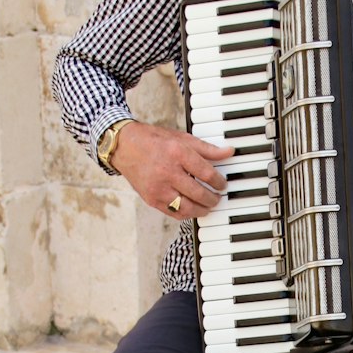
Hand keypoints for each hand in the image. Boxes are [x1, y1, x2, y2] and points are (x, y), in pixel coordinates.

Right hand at [113, 122, 233, 218]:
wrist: (124, 147)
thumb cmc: (154, 141)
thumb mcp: (182, 138)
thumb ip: (207, 148)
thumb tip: (229, 152)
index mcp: (178, 153)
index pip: (207, 173)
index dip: (219, 182)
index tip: (222, 184)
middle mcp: (167, 172)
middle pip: (199, 193)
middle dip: (213, 199)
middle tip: (218, 198)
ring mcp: (158, 188)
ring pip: (187, 208)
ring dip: (202, 210)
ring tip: (208, 206)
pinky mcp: (152, 199)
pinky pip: (174, 213)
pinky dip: (186, 213)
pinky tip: (192, 209)